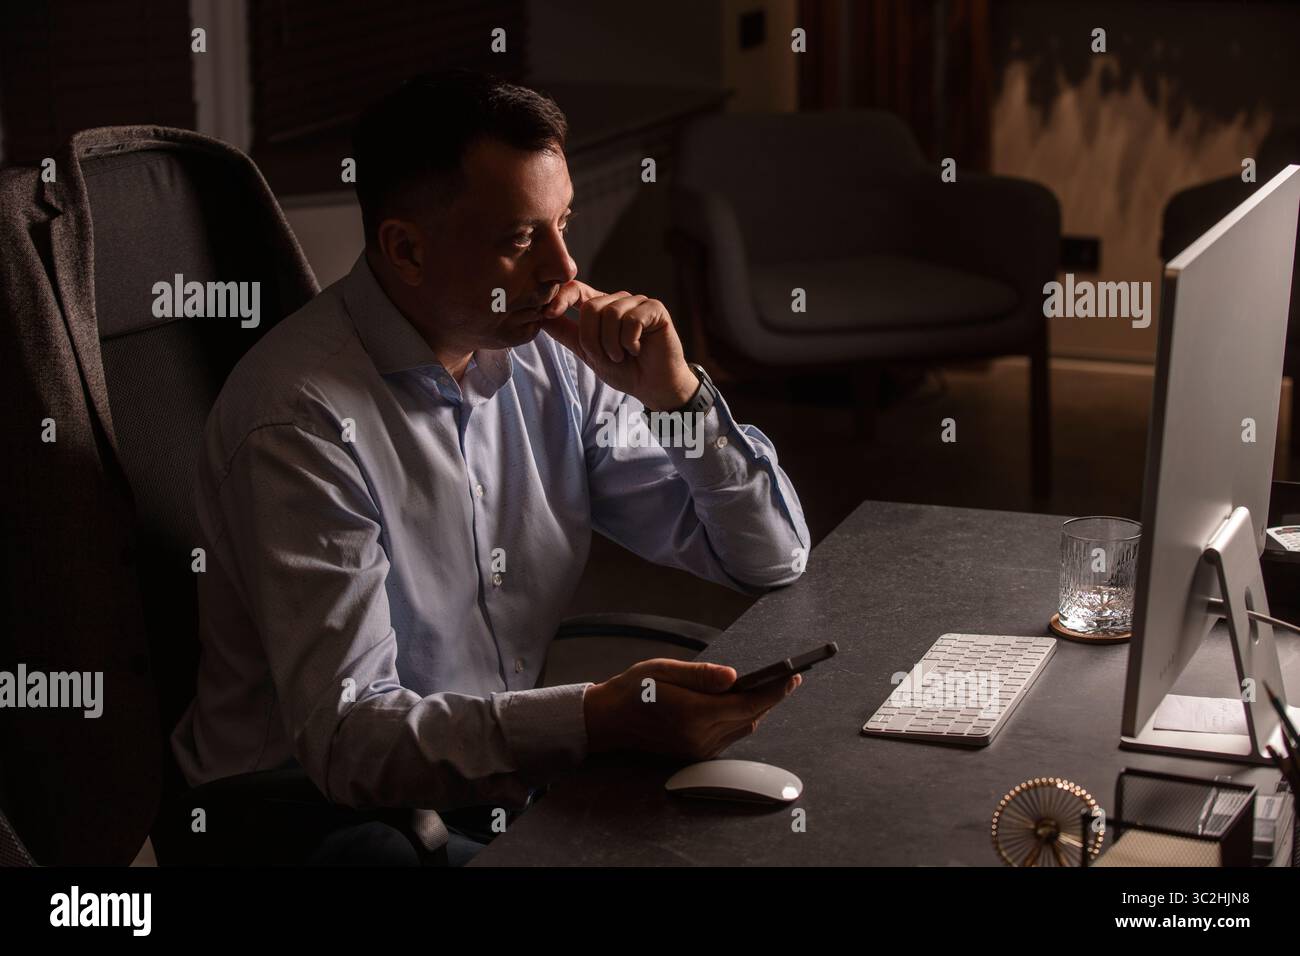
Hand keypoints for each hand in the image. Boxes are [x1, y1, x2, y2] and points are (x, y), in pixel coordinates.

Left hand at [538, 280, 698, 410]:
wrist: (652, 387)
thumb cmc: (624, 370)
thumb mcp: (587, 352)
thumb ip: (567, 334)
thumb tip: (541, 318)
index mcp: (601, 307)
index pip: (575, 289)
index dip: (560, 297)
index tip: (547, 313)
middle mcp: (618, 301)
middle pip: (591, 307)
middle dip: (593, 339)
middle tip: (607, 357)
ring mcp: (637, 303)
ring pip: (611, 314)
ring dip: (612, 344)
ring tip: (622, 355)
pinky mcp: (655, 309)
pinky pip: (632, 319)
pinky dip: (630, 341)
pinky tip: (637, 349)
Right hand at [582, 658, 801, 759]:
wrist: (608, 721)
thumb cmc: (633, 690)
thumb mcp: (663, 670)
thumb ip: (701, 675)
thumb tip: (734, 677)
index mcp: (694, 714)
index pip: (747, 704)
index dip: (774, 691)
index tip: (792, 676)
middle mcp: (701, 737)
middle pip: (750, 716)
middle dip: (770, 697)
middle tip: (787, 677)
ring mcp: (700, 749)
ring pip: (743, 727)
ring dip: (756, 708)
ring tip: (767, 686)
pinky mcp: (697, 753)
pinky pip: (730, 735)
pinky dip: (740, 717)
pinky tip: (739, 702)